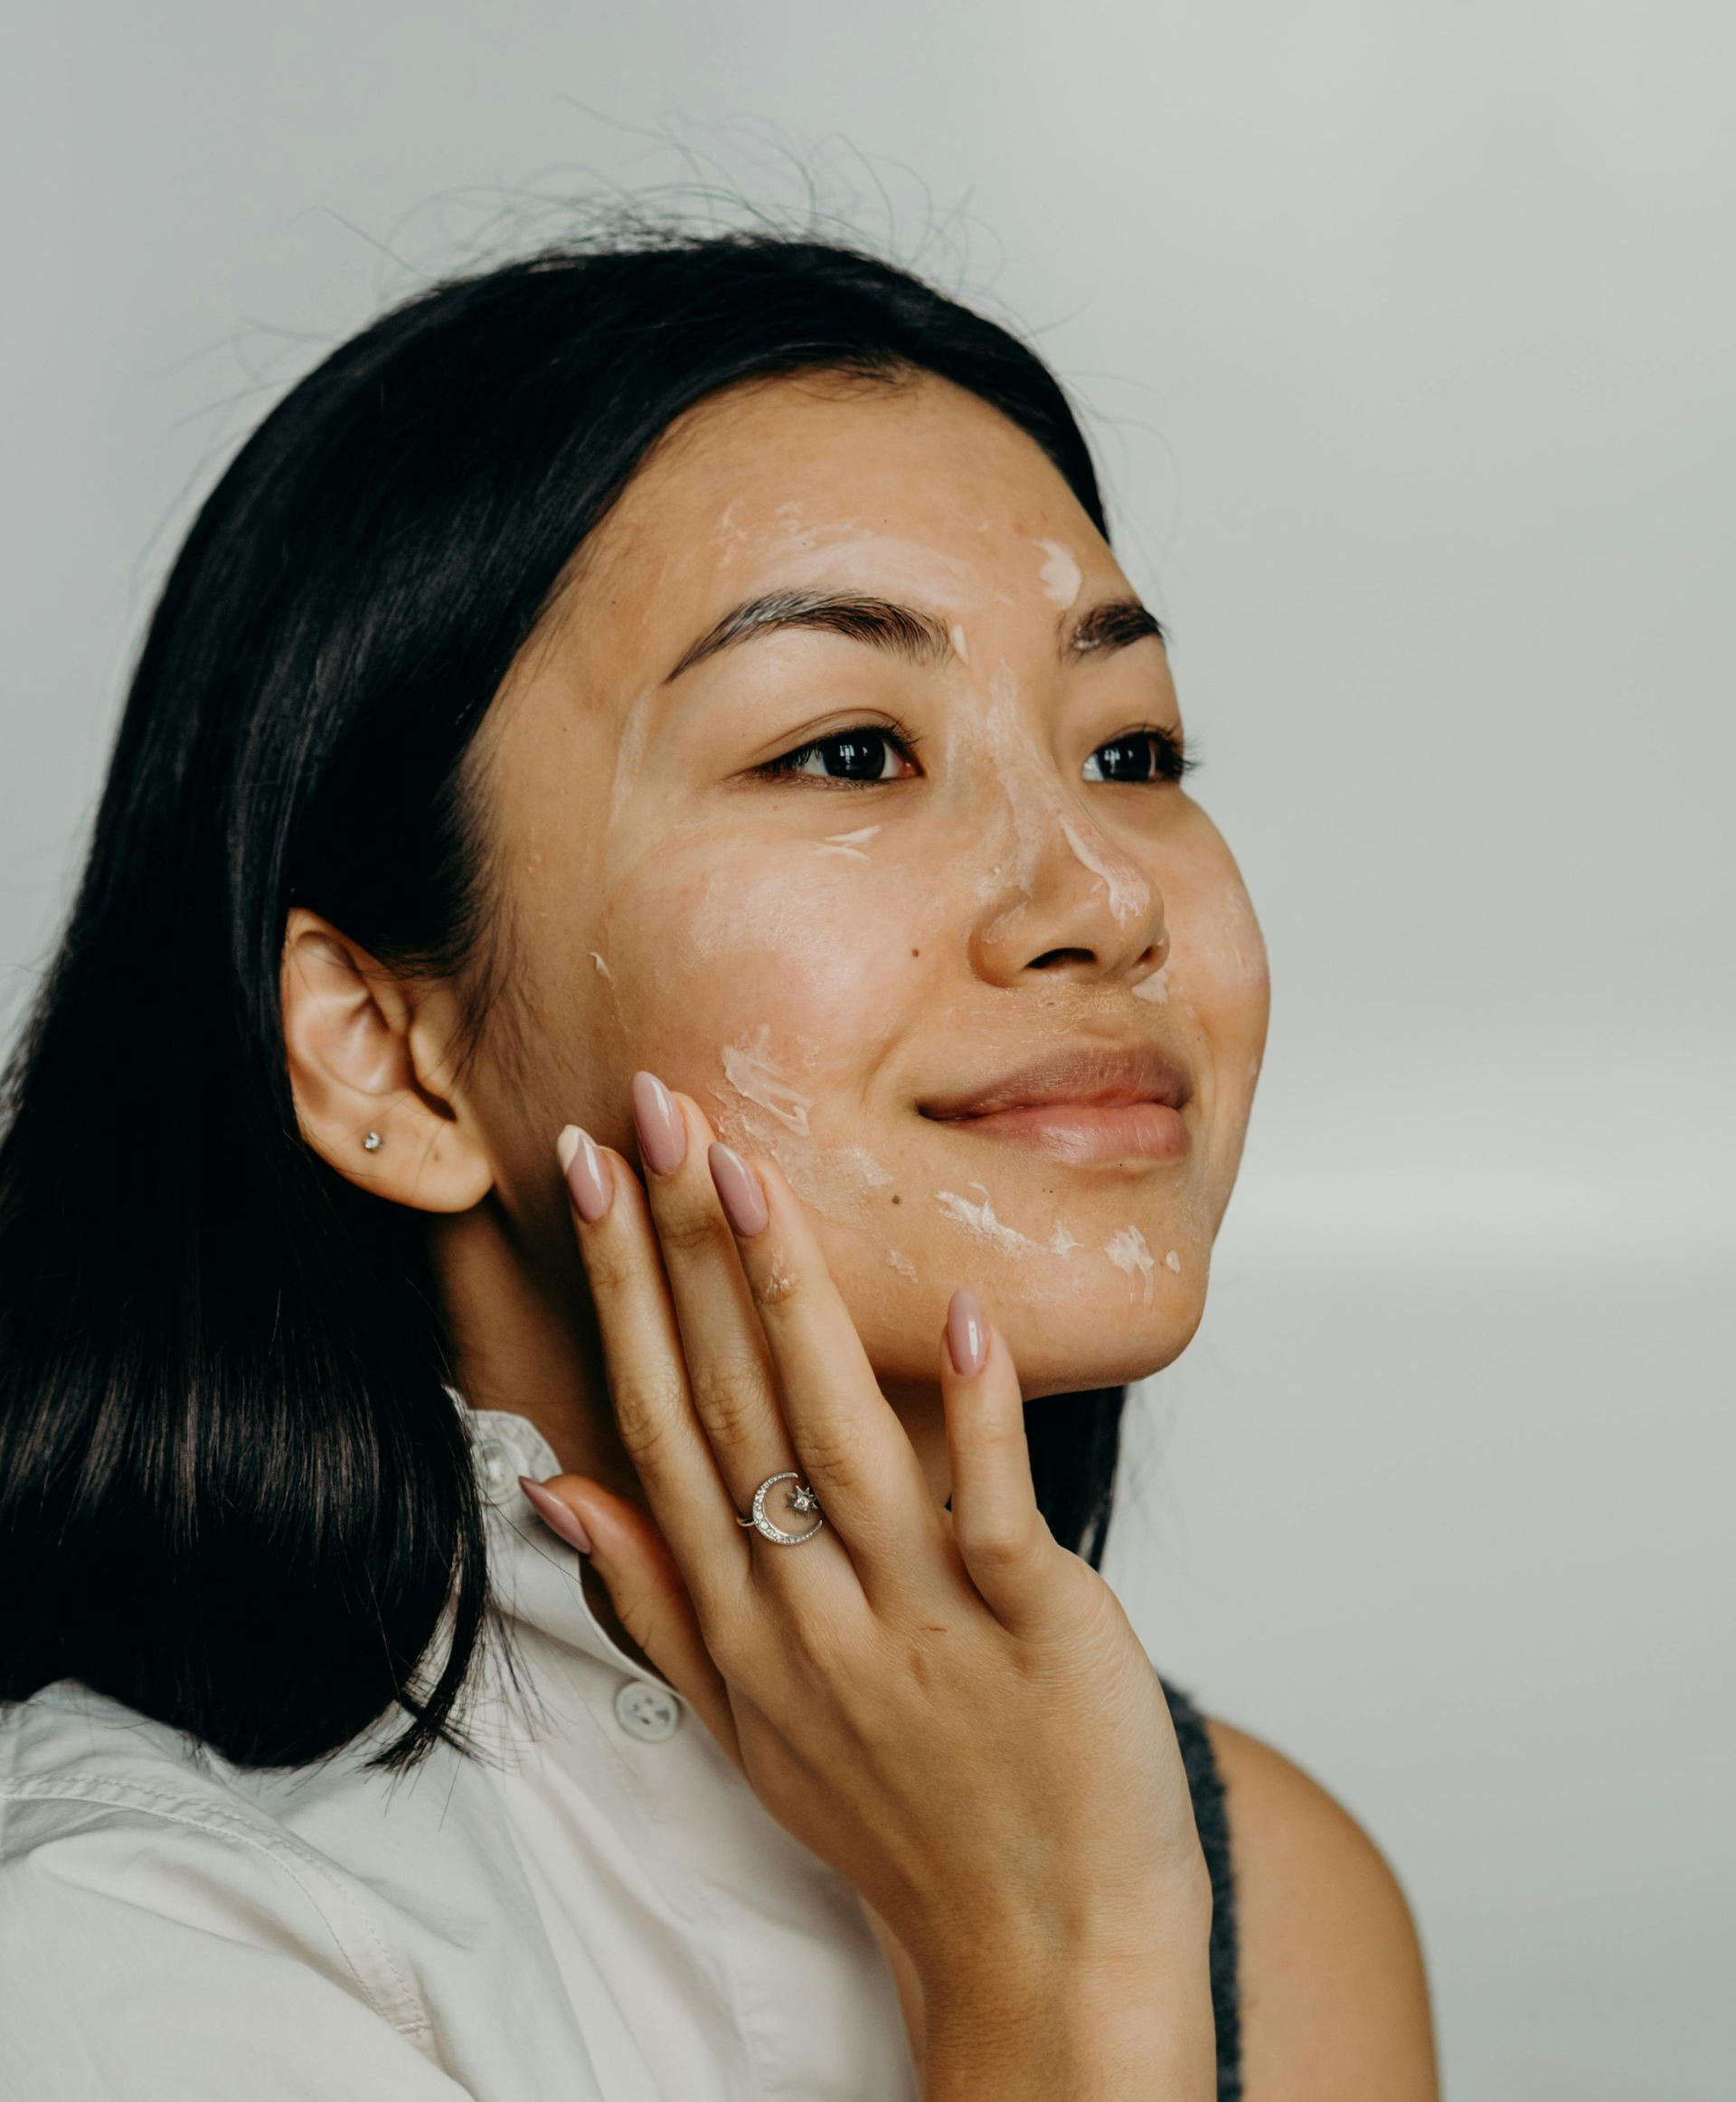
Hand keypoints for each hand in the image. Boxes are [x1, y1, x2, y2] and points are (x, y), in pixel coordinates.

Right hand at [528, 1072, 1212, 2042]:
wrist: (1042, 1951)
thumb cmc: (898, 1818)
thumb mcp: (744, 1720)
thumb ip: (655, 1595)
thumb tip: (560, 1486)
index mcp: (741, 1620)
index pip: (659, 1423)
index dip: (620, 1292)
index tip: (589, 1176)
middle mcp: (805, 1611)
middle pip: (726, 1405)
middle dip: (678, 1251)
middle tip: (649, 1112)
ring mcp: (917, 1619)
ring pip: (835, 1437)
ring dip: (787, 1299)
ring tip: (748, 1173)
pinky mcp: (1032, 1629)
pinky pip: (989, 1508)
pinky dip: (974, 1414)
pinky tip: (957, 1311)